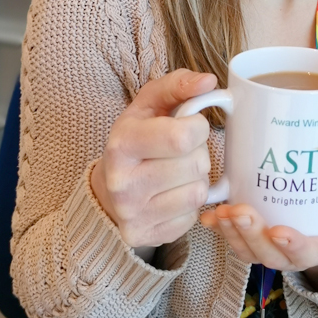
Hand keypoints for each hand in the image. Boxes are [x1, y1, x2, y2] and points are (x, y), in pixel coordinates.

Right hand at [91, 69, 216, 247]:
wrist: (108, 187)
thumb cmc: (137, 138)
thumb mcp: (149, 104)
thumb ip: (178, 84)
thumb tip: (208, 82)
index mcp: (122, 144)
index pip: (182, 137)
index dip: (197, 128)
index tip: (188, 126)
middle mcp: (122, 182)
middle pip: (195, 165)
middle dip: (198, 154)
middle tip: (180, 152)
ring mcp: (132, 214)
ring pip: (198, 193)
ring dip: (197, 179)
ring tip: (178, 172)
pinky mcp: (145, 236)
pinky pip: (192, 218)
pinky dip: (189, 205)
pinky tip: (172, 194)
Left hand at [200, 176, 317, 271]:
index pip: (307, 254)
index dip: (292, 246)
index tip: (279, 231)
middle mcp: (290, 252)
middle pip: (269, 254)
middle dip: (251, 235)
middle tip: (239, 211)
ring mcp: (267, 244)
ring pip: (246, 248)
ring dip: (231, 233)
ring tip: (219, 213)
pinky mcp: (250, 234)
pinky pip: (233, 238)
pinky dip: (218, 229)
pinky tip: (207, 217)